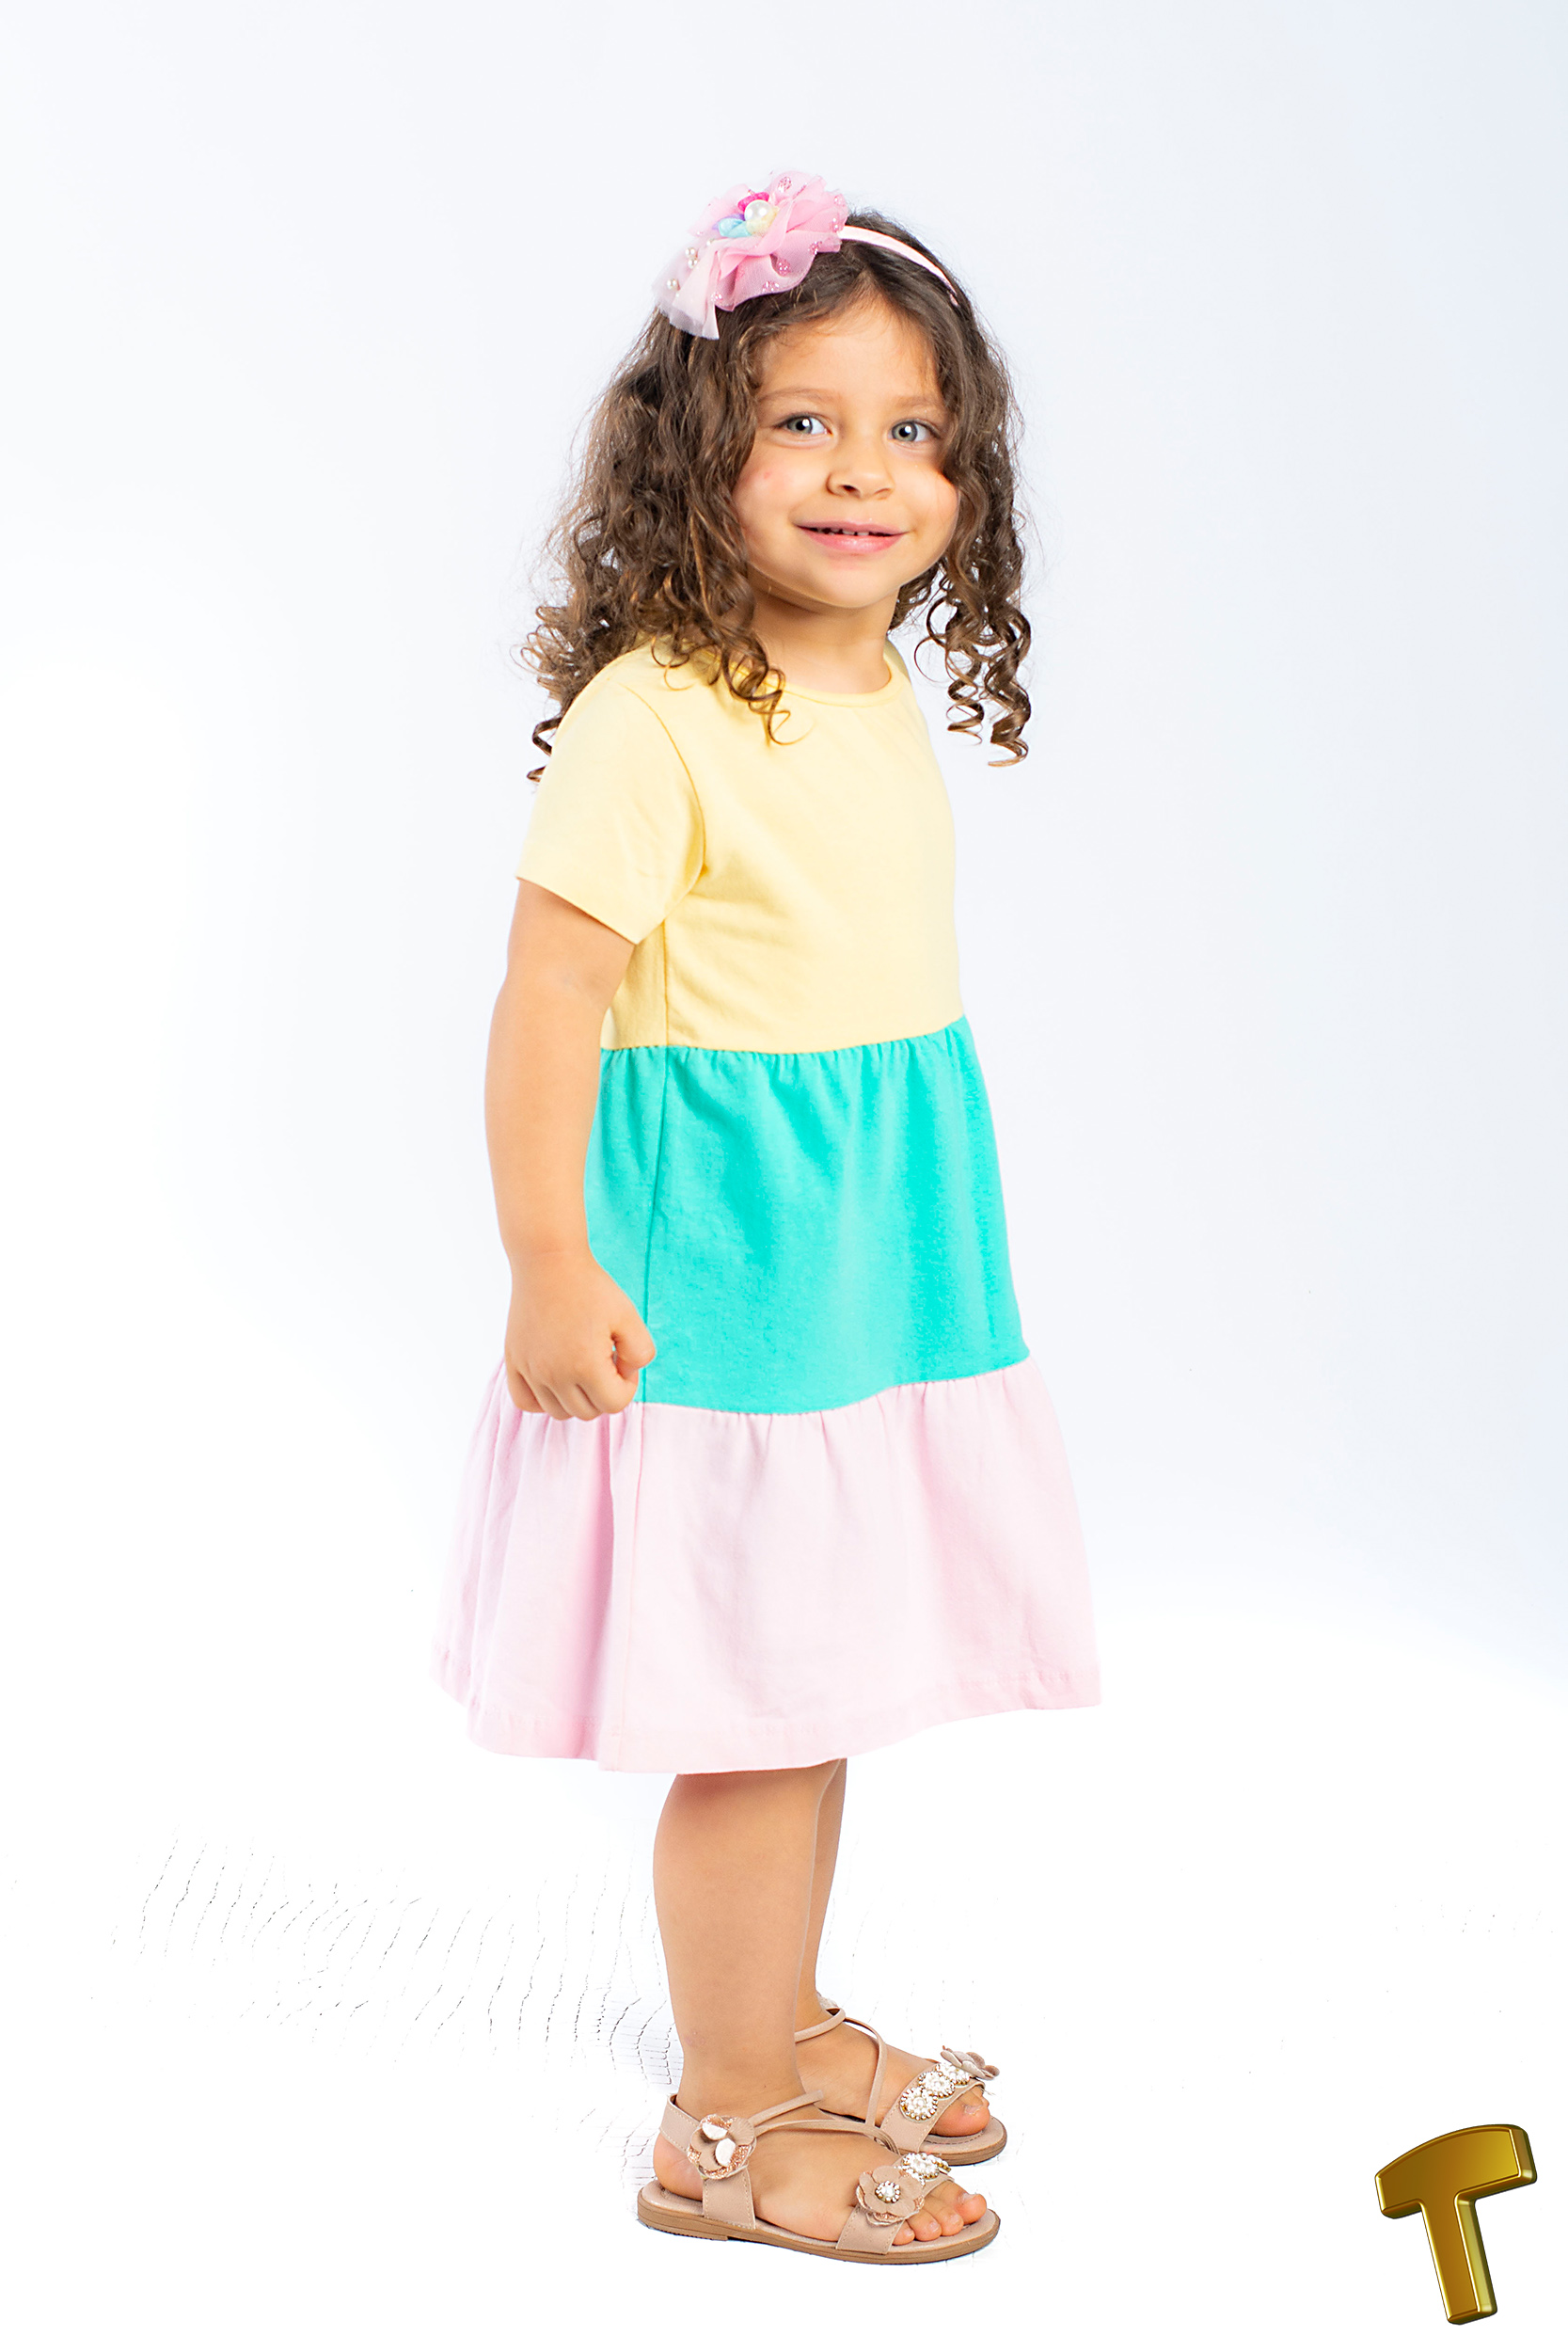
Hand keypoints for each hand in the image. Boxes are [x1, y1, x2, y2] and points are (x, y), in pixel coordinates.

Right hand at [504, 1248, 655, 1419]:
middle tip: (603, 1357)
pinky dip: (543, 1400)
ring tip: (581, 1364)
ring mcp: (530, 1370)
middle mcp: (554, 1375)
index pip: (615, 1404)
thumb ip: (641, 1353)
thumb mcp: (630, 1316)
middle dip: (603, 1391)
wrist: (549, 1262)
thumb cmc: (592, 1288)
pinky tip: (556, 1377)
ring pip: (559, 1412)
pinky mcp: (514, 1362)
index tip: (620, 1356)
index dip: (627, 1384)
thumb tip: (624, 1374)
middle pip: (587, 1412)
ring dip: (576, 1397)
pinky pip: (526, 1402)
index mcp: (585, 1366)